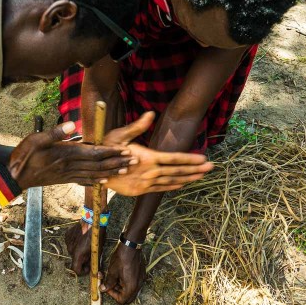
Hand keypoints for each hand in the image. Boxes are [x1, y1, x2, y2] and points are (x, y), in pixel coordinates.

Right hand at [8, 122, 133, 188]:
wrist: (14, 177)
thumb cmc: (24, 155)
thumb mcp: (36, 139)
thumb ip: (55, 133)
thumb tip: (73, 125)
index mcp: (66, 155)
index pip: (93, 153)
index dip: (110, 152)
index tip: (125, 149)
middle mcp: (70, 166)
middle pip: (98, 165)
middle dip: (117, 162)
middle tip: (133, 160)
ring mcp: (68, 175)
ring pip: (94, 174)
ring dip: (111, 171)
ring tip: (125, 169)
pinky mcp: (64, 179)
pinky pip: (84, 180)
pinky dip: (96, 180)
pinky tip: (104, 181)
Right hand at [64, 221, 105, 275]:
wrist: (92, 220)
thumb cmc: (97, 236)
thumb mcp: (98, 251)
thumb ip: (94, 262)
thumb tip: (95, 271)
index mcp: (77, 255)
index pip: (75, 270)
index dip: (82, 271)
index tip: (88, 267)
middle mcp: (70, 250)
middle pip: (75, 259)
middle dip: (82, 259)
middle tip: (89, 253)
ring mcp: (67, 242)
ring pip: (73, 251)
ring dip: (78, 250)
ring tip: (86, 243)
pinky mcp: (67, 235)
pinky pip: (71, 243)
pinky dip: (75, 243)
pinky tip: (81, 237)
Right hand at [100, 112, 214, 195]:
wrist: (94, 170)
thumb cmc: (107, 149)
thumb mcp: (120, 134)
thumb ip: (138, 126)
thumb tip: (151, 113)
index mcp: (147, 158)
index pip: (174, 158)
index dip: (190, 158)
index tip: (203, 158)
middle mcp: (149, 172)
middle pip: (177, 171)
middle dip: (196, 169)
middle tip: (211, 167)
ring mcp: (146, 183)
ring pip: (172, 181)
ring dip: (188, 178)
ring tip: (202, 175)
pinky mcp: (140, 191)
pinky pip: (161, 189)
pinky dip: (174, 186)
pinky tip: (183, 183)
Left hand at [101, 241, 145, 303]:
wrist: (132, 245)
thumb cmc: (122, 258)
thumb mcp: (112, 271)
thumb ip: (108, 283)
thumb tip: (103, 289)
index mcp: (131, 287)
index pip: (122, 300)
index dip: (112, 295)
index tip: (107, 287)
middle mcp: (138, 285)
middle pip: (128, 297)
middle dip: (118, 293)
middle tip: (110, 285)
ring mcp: (141, 279)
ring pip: (131, 290)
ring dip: (121, 287)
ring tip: (114, 278)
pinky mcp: (141, 274)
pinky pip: (134, 283)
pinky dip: (127, 282)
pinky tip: (120, 273)